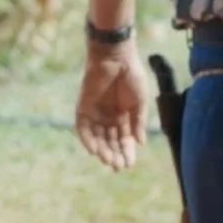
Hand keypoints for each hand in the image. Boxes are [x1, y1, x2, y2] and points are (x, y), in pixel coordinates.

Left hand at [74, 45, 150, 169]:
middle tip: (118, 166)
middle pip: (109, 141)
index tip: (129, 164)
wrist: (116, 56)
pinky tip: (94, 150)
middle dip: (114, 154)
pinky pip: (83, 127)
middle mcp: (108, 116)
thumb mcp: (139, 102)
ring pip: (97, 137)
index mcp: (123, 115)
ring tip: (109, 160)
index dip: (126, 152)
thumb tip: (140, 144)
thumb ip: (138, 122)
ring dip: (102, 150)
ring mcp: (95, 112)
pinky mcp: (83, 106)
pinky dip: (87, 139)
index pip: (123, 139)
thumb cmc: (131, 75)